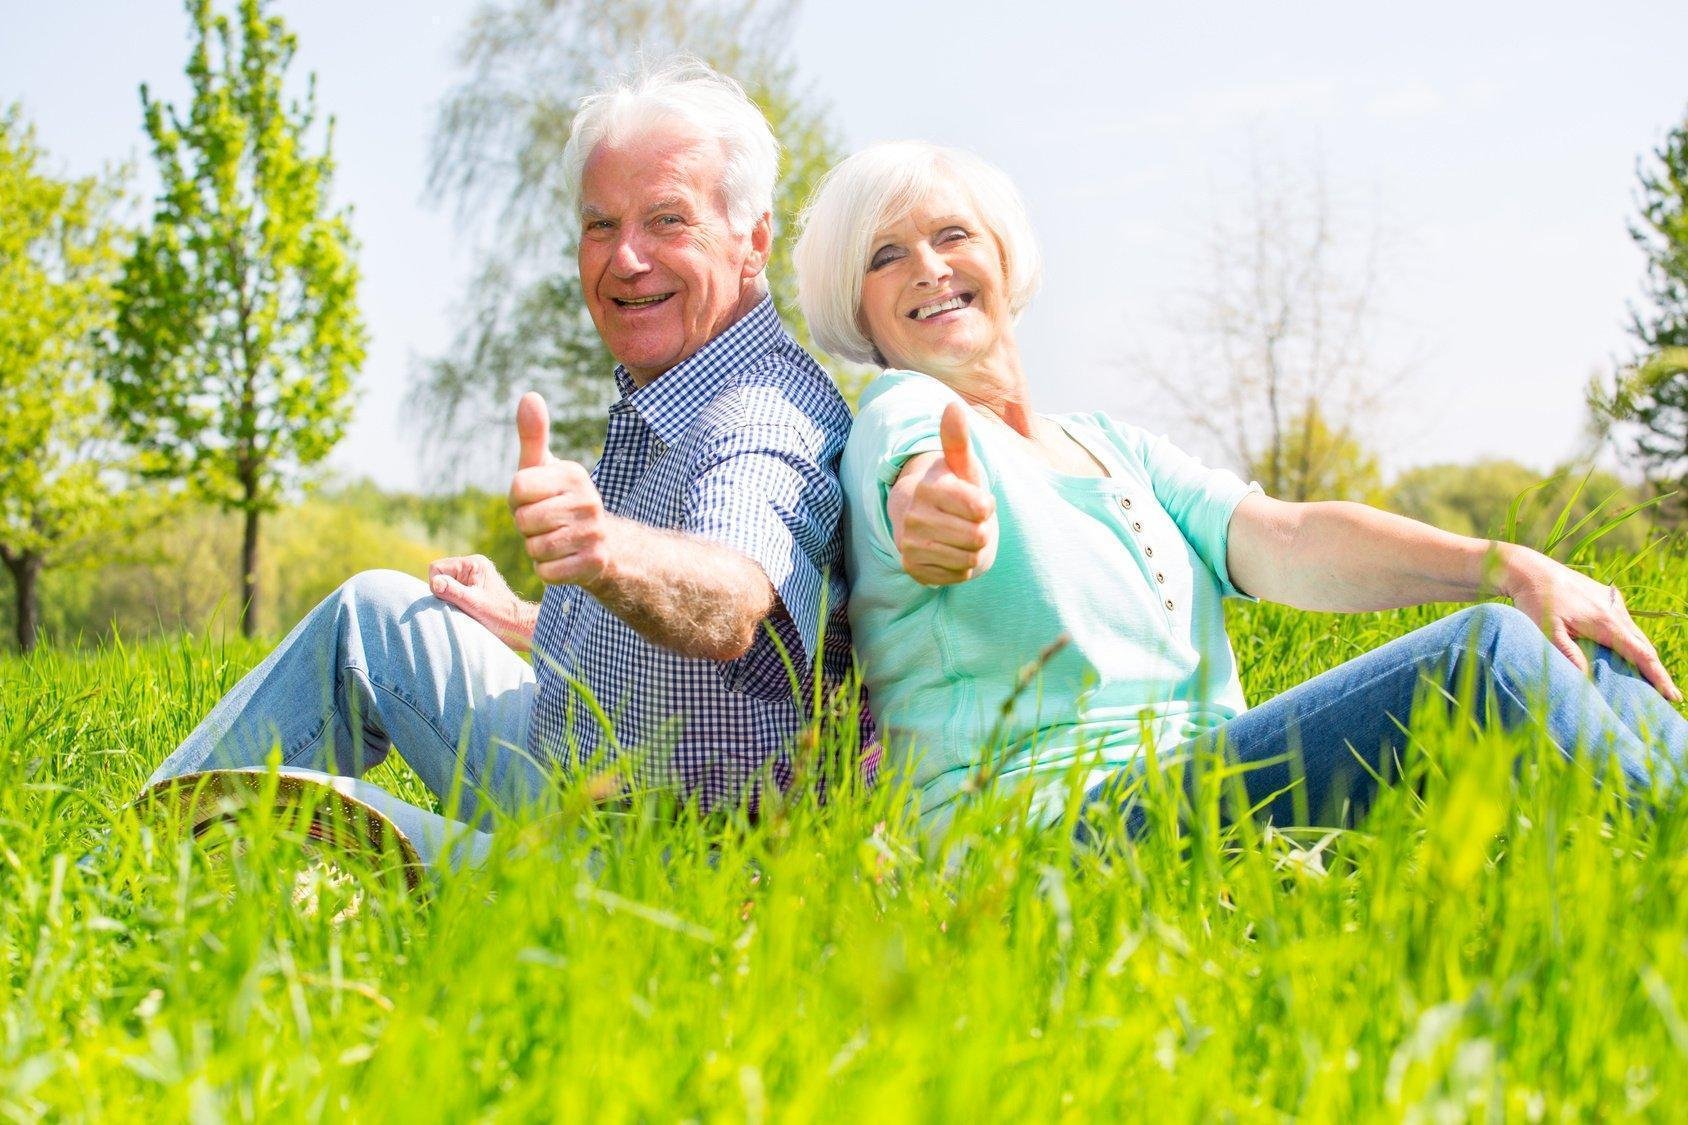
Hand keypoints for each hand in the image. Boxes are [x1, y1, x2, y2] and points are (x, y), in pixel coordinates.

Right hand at [428, 554, 537, 651]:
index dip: (438, 586)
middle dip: (443, 592)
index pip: (437, 568)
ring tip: (465, 609)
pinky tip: (466, 610)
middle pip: (439, 575)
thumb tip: (435, 582)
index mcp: (474, 563)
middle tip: (460, 606)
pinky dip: (453, 602)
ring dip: (449, 598)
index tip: (452, 600)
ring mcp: (472, 577)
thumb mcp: (474, 604)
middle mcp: (472, 566)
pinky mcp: (472, 588)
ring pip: (444, 584)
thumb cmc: (500, 616)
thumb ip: (453, 592)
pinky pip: (451, 591)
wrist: (519, 626)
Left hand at [507, 392, 616, 589]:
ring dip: (536, 550)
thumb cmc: (559, 502)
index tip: (536, 500)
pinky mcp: (595, 562)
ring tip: (555, 541)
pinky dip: (547, 570)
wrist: (603, 545)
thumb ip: (533, 435)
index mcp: (573, 474)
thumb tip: (529, 395)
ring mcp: (594, 532)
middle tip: (546, 525)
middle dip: (527, 528)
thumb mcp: (544, 469)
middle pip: (524, 520)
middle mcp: (588, 500)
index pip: (517, 488)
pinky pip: (546, 571)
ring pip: (534, 548)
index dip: (517, 499)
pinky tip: (563, 561)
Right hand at [892, 402, 997, 585]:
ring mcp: (909, 544)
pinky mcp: (912, 568)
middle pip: (977, 536)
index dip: (986, 507)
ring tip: (960, 537)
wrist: (929, 524)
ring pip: (969, 558)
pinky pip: (957, 575)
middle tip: (969, 523)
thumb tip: (952, 406)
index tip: (978, 502)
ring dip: (972, 550)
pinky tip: (951, 553)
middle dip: (981, 531)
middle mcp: (913, 516)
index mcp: (928, 488)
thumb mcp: (962, 467)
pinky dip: (961, 568)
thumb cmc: (955, 491)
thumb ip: (958, 441)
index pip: (981, 508)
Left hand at [1502, 547, 1681, 701]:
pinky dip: (1633, 641)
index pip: (1641, 655)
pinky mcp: (1606, 597)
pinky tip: (1631, 654)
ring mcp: (1612, 602)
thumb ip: (1568, 653)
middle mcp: (1615, 611)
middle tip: (1669, 697)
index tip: (1673, 696)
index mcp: (1605, 622)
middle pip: (1645, 646)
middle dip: (1657, 671)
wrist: (1531, 569)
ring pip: (1637, 634)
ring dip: (1646, 656)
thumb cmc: (1536, 601)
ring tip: (1654, 681)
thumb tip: (1586, 679)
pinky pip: (1626, 623)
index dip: (1658, 677)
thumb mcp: (1547, 630)